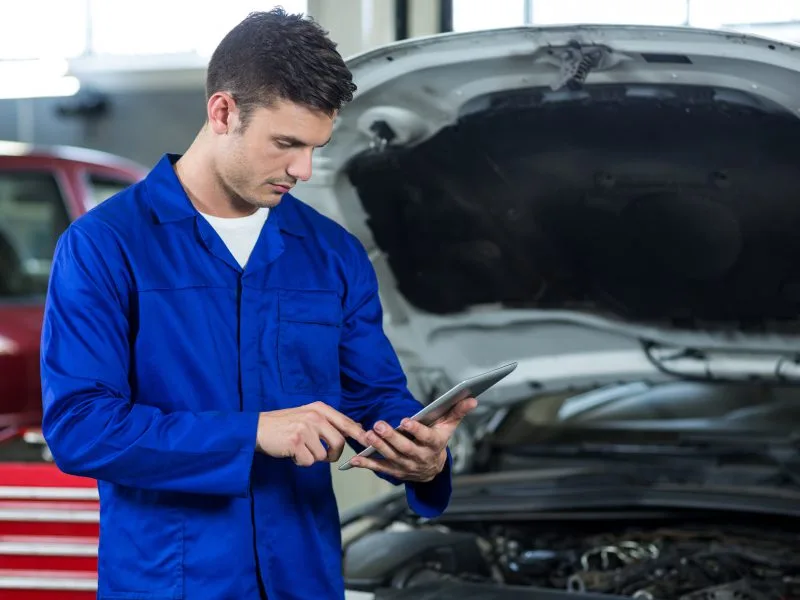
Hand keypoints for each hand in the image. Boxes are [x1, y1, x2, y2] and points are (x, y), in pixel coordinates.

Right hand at [256, 401, 369, 466]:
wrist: (257, 429)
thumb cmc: (283, 425)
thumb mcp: (307, 415)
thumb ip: (328, 421)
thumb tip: (356, 428)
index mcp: (319, 408)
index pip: (345, 422)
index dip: (358, 434)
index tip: (368, 441)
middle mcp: (314, 416)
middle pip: (338, 442)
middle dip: (334, 454)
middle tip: (324, 456)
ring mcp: (305, 428)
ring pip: (322, 455)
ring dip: (312, 457)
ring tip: (299, 449)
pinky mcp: (296, 442)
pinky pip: (308, 461)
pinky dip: (301, 462)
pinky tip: (291, 452)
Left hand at [350, 396, 477, 481]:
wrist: (432, 470)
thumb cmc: (438, 441)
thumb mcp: (449, 426)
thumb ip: (458, 411)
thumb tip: (472, 398)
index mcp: (434, 445)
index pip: (425, 438)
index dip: (416, 430)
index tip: (405, 420)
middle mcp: (420, 458)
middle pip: (405, 448)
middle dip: (391, 437)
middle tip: (379, 424)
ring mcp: (406, 466)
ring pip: (391, 456)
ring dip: (378, 446)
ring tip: (368, 434)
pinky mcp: (394, 471)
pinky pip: (379, 468)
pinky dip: (367, 464)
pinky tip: (355, 459)